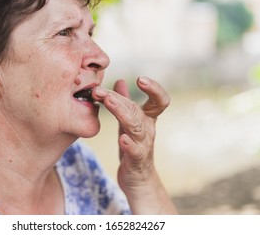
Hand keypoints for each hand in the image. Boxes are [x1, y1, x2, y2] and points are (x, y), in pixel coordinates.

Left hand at [93, 76, 176, 213]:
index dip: (154, 89)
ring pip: (136, 127)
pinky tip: (122, 138)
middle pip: (138, 110)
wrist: (138, 180)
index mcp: (148, 119)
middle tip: (100, 91)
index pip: (160, 101)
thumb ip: (126, 102)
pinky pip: (135, 152)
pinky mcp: (136, 161)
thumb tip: (120, 80)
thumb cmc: (133, 147)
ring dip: (122, 113)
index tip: (140, 78)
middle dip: (120, 99)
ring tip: (109, 102)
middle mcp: (148, 130)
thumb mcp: (129, 122)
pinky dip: (129, 145)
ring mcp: (144, 145)